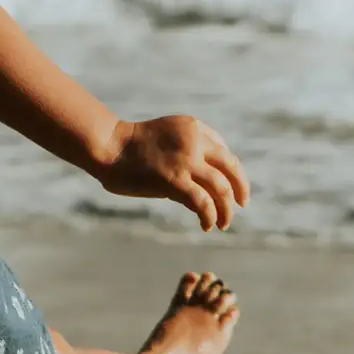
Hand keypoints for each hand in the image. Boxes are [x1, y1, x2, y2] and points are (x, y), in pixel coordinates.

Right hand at [95, 116, 250, 230]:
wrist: (110, 147)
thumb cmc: (133, 146)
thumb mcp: (169, 137)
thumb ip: (191, 152)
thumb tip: (208, 183)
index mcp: (194, 128)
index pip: (224, 151)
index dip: (232, 171)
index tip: (233, 186)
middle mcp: (195, 142)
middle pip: (232, 167)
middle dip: (241, 188)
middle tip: (243, 204)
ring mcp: (186, 161)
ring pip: (221, 188)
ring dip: (227, 209)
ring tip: (224, 223)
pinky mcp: (175, 181)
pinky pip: (203, 202)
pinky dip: (210, 216)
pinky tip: (208, 225)